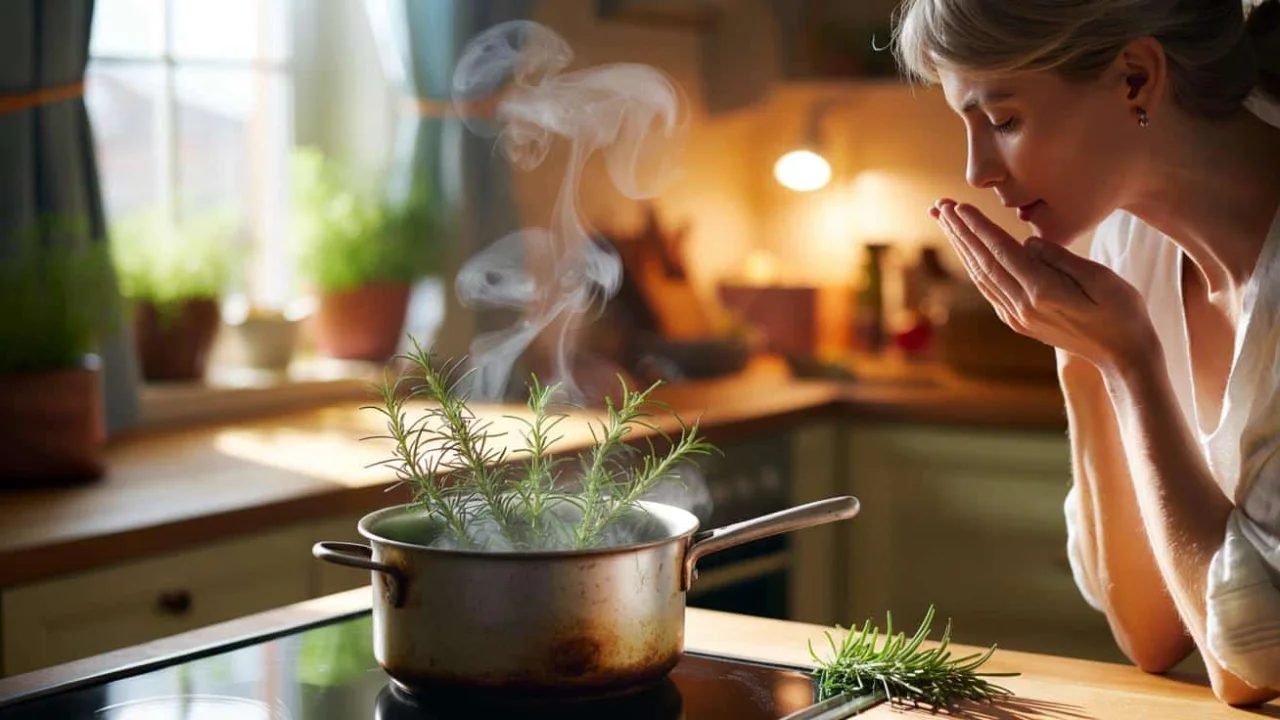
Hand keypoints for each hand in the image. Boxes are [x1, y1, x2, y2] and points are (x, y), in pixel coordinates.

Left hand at [931, 199, 1155, 370]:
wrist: (1124, 356)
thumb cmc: (1123, 312)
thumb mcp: (1102, 279)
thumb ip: (1062, 258)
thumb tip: (1028, 242)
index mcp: (1042, 293)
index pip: (1001, 253)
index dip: (978, 227)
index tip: (959, 206)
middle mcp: (1022, 307)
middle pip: (983, 262)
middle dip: (960, 231)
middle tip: (941, 205)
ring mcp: (1017, 317)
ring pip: (981, 276)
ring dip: (962, 247)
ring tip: (947, 221)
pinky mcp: (1019, 322)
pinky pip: (989, 289)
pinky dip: (974, 266)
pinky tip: (967, 250)